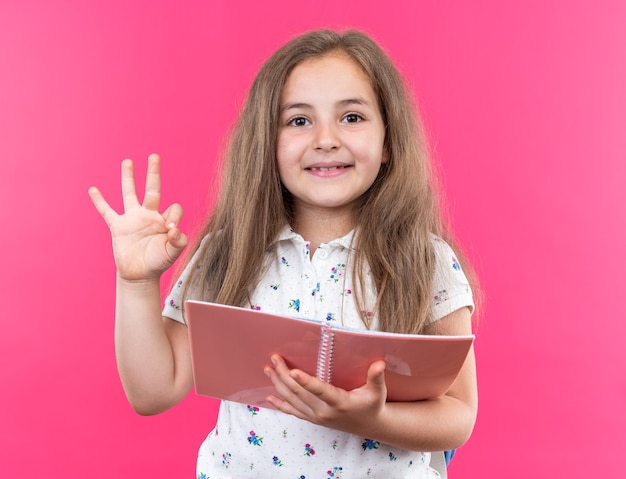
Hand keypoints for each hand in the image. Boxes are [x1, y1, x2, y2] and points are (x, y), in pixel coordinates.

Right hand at [88, 154, 187, 281]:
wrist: (140, 275)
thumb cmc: (158, 262)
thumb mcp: (173, 252)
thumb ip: (179, 240)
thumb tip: (174, 229)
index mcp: (164, 220)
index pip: (174, 208)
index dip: (175, 215)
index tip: (171, 229)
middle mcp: (149, 215)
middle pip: (152, 189)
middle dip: (154, 173)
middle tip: (154, 156)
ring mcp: (132, 219)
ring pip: (129, 194)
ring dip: (128, 178)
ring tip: (127, 161)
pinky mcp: (118, 227)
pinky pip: (107, 211)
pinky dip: (99, 201)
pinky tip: (93, 189)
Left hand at [265, 355, 387, 436]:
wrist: (370, 426)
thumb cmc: (373, 405)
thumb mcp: (378, 391)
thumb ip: (376, 377)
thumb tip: (379, 363)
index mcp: (339, 402)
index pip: (320, 390)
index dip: (306, 381)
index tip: (292, 371)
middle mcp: (324, 411)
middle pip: (299, 393)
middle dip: (284, 375)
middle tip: (275, 359)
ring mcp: (317, 417)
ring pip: (292, 401)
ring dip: (278, 385)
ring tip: (268, 370)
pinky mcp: (313, 419)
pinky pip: (293, 412)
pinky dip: (280, 404)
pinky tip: (269, 398)